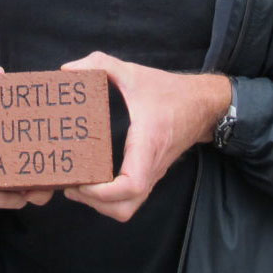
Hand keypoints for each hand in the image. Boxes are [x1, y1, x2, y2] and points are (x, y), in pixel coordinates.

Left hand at [61, 51, 229, 221]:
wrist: (203, 104)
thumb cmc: (169, 92)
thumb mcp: (133, 73)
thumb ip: (100, 64)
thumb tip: (68, 70)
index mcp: (147, 144)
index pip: (132, 184)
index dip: (104, 192)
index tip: (82, 182)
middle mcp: (151, 166)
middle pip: (125, 208)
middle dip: (95, 203)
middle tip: (73, 185)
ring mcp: (152, 173)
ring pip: (128, 208)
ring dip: (101, 204)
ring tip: (79, 186)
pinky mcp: (150, 173)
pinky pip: (131, 198)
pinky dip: (111, 198)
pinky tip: (93, 180)